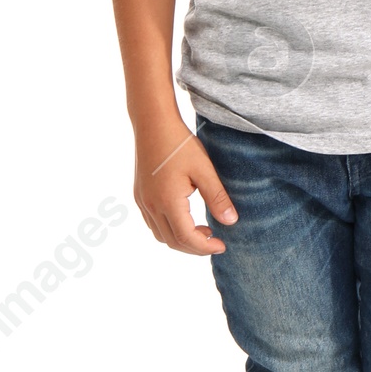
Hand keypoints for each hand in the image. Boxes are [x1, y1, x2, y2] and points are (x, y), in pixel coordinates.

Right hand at [133, 117, 237, 252]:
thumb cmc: (179, 144)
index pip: (186, 238)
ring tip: (203, 230)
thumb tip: (231, 222)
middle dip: (195, 247)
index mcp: (167, 202)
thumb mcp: (204, 169)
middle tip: (215, 241)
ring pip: (160, 235)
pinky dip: (169, 229)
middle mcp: (151, 206)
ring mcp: (142, 201)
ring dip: (181, 239)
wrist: (153, 124)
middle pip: (172, 242)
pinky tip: (185, 218)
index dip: (205, 247)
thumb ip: (217, 197)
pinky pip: (152, 223)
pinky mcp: (139, 195)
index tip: (222, 245)